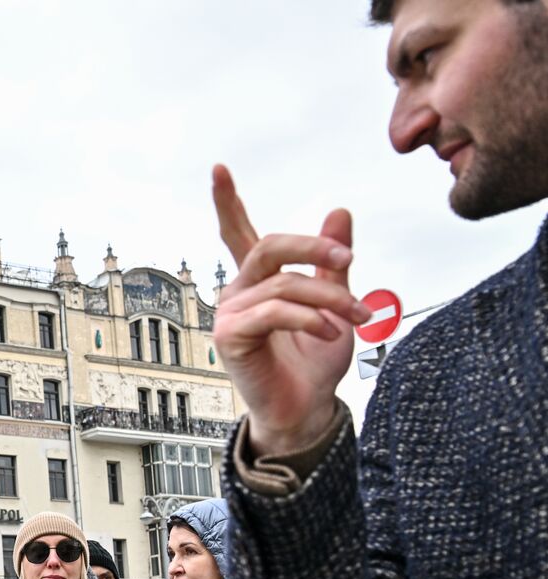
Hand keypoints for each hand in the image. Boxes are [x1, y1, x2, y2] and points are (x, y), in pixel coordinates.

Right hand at [211, 164, 371, 455]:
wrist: (307, 409)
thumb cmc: (314, 361)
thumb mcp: (336, 302)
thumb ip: (333, 263)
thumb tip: (338, 211)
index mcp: (259, 280)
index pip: (239, 234)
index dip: (228, 202)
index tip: (219, 169)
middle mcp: (238, 292)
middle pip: (269, 246)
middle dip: (313, 247)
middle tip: (349, 258)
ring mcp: (230, 314)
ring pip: (285, 283)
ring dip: (331, 297)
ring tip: (359, 316)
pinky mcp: (229, 337)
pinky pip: (275, 311)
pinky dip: (311, 318)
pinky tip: (329, 332)